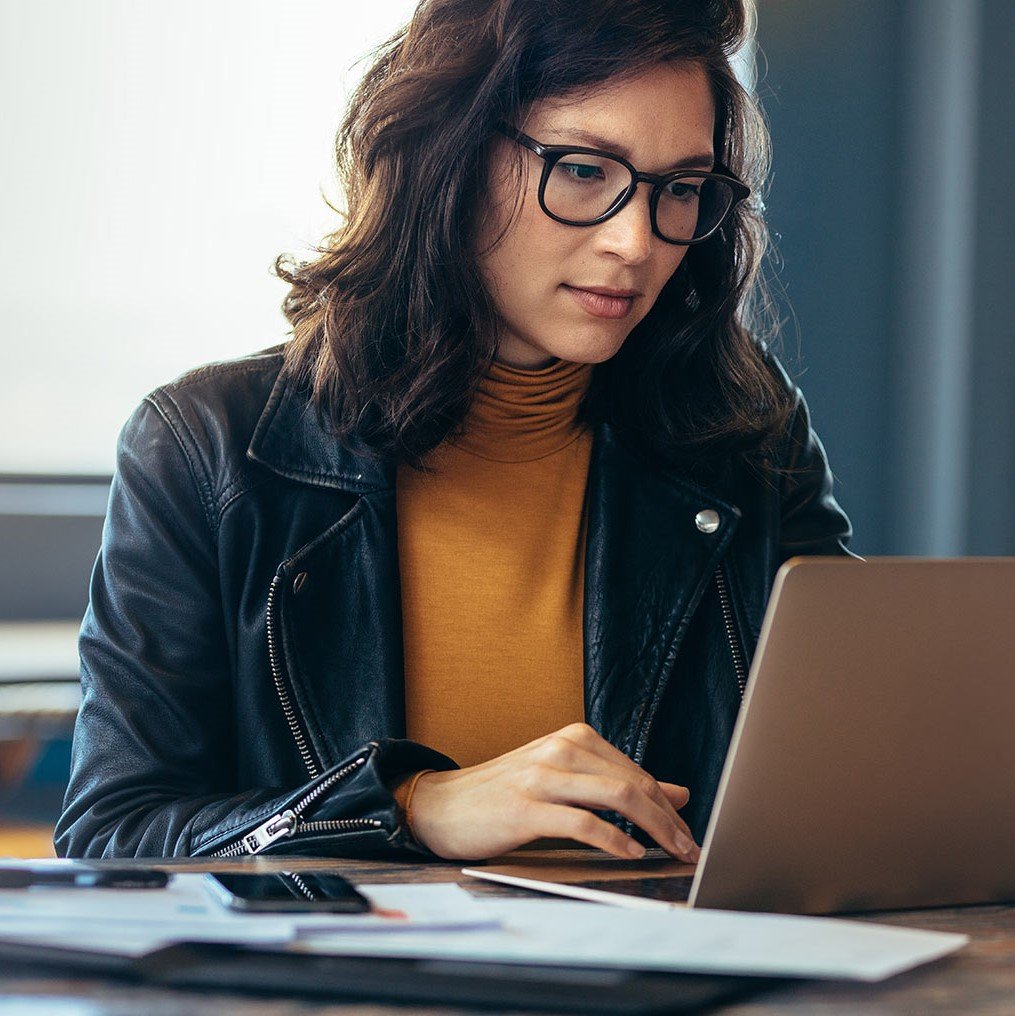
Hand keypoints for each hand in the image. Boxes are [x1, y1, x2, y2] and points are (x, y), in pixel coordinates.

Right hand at [406, 722, 699, 861]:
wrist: (441, 804)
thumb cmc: (504, 794)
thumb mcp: (564, 779)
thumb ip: (616, 783)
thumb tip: (676, 793)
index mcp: (573, 738)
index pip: (636, 772)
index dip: (668, 806)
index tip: (688, 833)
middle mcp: (561, 748)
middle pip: (633, 783)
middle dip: (669, 820)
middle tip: (689, 849)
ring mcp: (542, 776)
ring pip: (616, 796)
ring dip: (653, 828)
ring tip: (670, 852)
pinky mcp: (525, 808)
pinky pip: (582, 822)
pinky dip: (613, 839)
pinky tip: (630, 853)